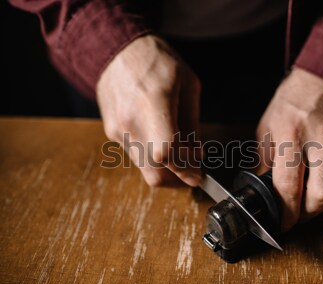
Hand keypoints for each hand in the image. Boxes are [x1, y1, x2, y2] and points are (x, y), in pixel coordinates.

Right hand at [97, 35, 201, 186]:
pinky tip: (160, 140)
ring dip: (165, 168)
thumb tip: (196, 155)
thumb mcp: (188, 84)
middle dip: (177, 178)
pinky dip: (152, 157)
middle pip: (155, 172)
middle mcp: (131, 121)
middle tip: (191, 170)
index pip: (167, 153)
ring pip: (145, 169)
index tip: (197, 174)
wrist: (117, 51)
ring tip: (178, 150)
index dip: (185, 170)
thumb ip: (192, 124)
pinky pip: (136, 156)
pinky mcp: (112, 133)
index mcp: (154, 102)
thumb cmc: (156, 62)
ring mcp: (118, 130)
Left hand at [257, 68, 322, 229]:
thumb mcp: (266, 129)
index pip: (290, 185)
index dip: (287, 213)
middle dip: (311, 214)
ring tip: (321, 206)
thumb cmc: (291, 105)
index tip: (283, 223)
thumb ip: (265, 163)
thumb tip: (263, 192)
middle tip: (301, 214)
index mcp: (291, 134)